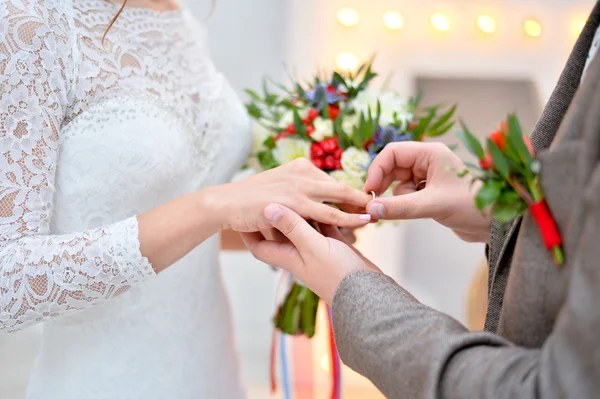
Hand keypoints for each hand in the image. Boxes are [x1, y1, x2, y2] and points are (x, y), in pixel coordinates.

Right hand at [212, 158, 371, 232]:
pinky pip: (328, 213)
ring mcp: (299, 186)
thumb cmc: (249, 200)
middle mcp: (302, 172)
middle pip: (340, 186)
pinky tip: (362, 222)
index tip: (364, 203)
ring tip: (377, 215)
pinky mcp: (294, 203)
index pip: (330, 181)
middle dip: (361, 197)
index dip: (349, 194)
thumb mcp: (276, 189)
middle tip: (380, 206)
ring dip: (360, 207)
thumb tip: (311, 205)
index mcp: (300, 167)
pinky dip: (348, 217)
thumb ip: (296, 193)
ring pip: (339, 197)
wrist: (225, 203)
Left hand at [241, 204, 379, 304]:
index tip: (242, 214)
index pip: (259, 245)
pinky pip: (326, 226)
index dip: (248, 230)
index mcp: (287, 256)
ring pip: (305, 226)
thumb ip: (292, 226)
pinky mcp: (335, 246)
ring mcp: (317, 250)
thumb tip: (267, 208)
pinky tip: (328, 201)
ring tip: (299, 190)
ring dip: (304, 210)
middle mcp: (299, 253)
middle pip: (280, 232)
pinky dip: (326, 214)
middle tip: (270, 193)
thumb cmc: (338, 274)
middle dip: (276, 214)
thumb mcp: (312, 247)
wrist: (368, 294)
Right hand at [364, 142, 490, 242]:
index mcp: (430, 153)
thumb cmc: (472, 206)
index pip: (392, 152)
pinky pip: (406, 195)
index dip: (377, 169)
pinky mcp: (429, 193)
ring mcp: (428, 177)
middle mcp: (428, 161)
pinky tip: (418, 212)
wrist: (495, 225)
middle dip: (384, 185)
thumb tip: (370, 209)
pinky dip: (405, 204)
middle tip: (376, 203)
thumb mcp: (432, 205)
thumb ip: (399, 207)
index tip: (369, 190)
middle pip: (392, 167)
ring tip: (412, 209)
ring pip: (398, 183)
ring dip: (398, 197)